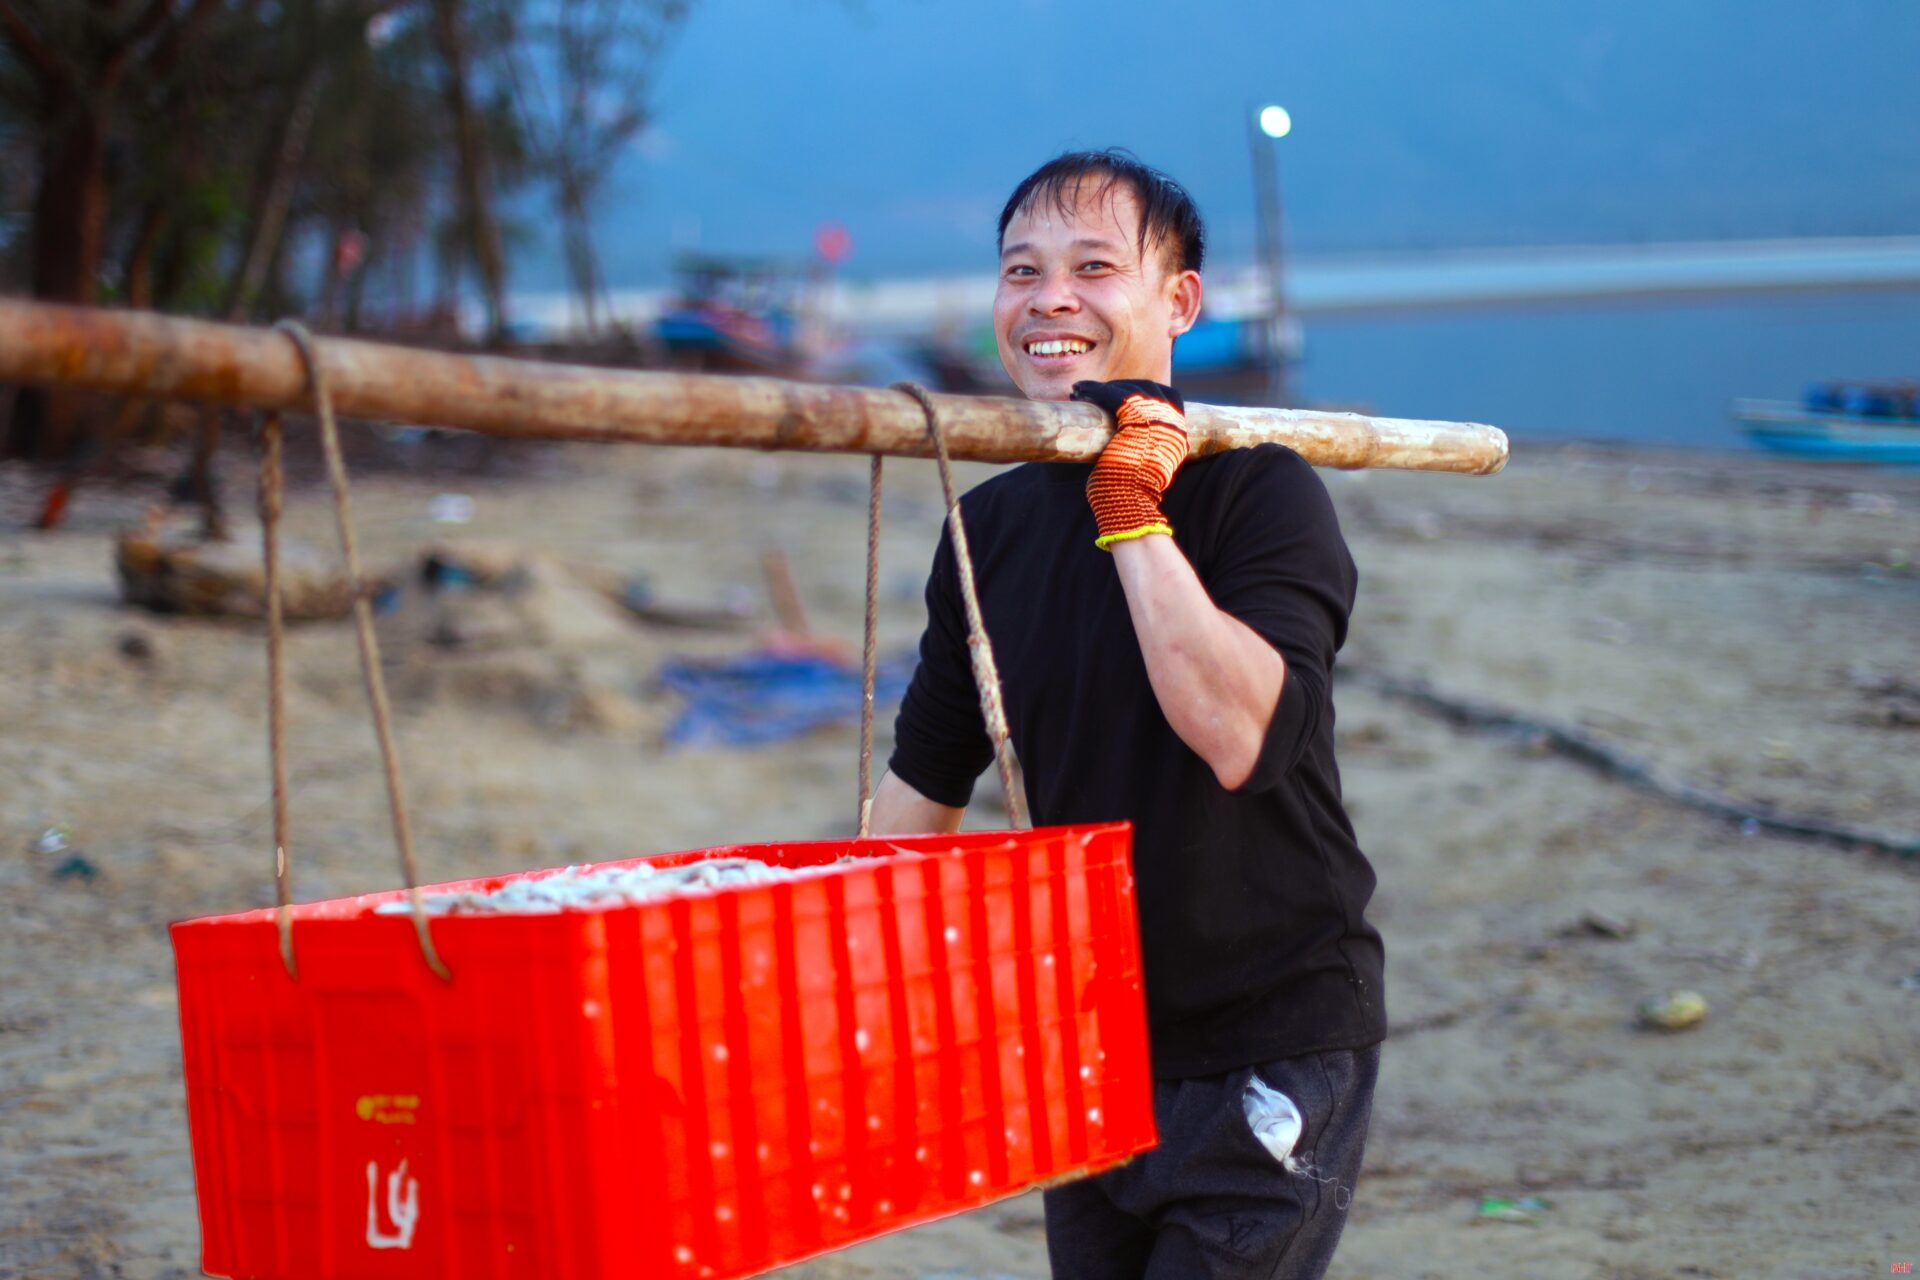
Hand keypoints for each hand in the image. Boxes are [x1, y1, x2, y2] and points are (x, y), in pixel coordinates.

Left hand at [1072, 379, 1189, 549]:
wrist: (1129, 505)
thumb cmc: (1129, 494)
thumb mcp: (1147, 466)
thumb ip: (1146, 448)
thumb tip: (1127, 439)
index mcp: (1177, 435)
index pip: (1169, 397)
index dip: (1144, 391)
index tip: (1121, 393)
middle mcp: (1171, 424)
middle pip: (1149, 389)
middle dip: (1121, 386)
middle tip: (1096, 390)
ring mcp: (1155, 420)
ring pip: (1130, 388)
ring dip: (1103, 387)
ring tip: (1080, 390)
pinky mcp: (1135, 419)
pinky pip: (1114, 394)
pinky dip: (1094, 390)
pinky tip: (1078, 390)